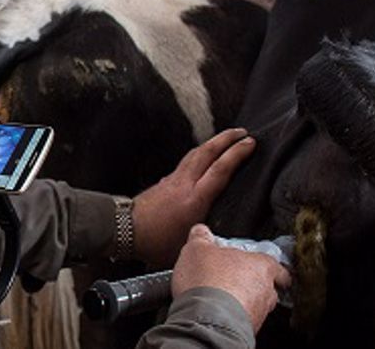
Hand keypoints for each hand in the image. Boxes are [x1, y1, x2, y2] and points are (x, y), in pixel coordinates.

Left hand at [132, 128, 255, 266]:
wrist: (124, 230)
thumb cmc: (155, 242)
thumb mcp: (190, 244)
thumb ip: (208, 234)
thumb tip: (222, 236)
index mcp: (195, 199)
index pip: (220, 169)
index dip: (237, 154)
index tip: (250, 143)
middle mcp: (184, 184)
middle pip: (207, 152)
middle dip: (226, 138)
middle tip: (242, 131)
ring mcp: (173, 180)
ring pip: (195, 154)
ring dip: (212, 143)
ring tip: (225, 139)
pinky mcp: (164, 182)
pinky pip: (186, 162)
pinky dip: (198, 155)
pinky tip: (201, 158)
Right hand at [172, 224, 290, 332]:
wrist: (206, 317)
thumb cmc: (208, 280)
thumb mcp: (197, 248)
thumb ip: (201, 237)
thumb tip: (201, 231)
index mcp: (261, 266)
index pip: (276, 266)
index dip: (267, 266)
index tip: (260, 266)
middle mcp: (267, 290)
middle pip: (267, 286)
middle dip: (251, 284)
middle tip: (231, 280)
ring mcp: (259, 312)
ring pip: (255, 304)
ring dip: (241, 301)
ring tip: (219, 298)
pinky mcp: (247, 329)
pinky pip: (243, 319)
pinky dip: (232, 315)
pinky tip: (215, 311)